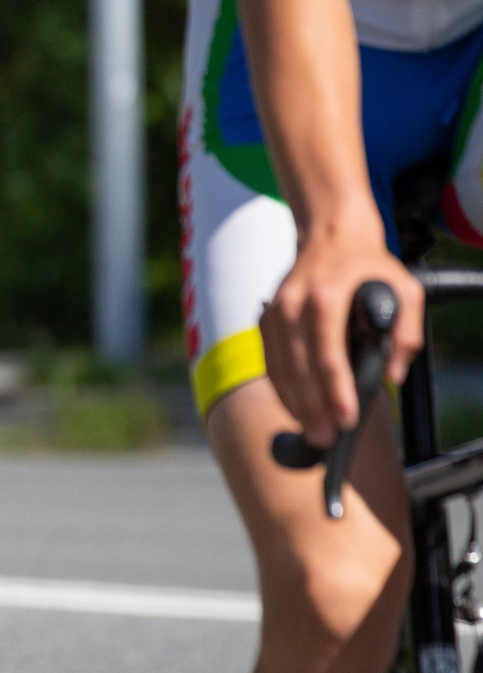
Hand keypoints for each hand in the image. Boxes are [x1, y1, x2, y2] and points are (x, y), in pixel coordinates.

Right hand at [262, 230, 422, 446]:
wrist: (329, 234)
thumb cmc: (367, 264)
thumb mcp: (406, 289)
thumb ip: (405, 333)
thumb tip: (393, 374)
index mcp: (324, 298)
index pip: (327, 357)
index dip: (336, 393)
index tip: (346, 419)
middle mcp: (292, 307)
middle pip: (299, 371)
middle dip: (313, 409)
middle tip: (326, 438)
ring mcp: (274, 314)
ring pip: (279, 370)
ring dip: (294, 404)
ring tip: (311, 431)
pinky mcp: (265, 321)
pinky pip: (270, 363)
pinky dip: (282, 389)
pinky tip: (296, 407)